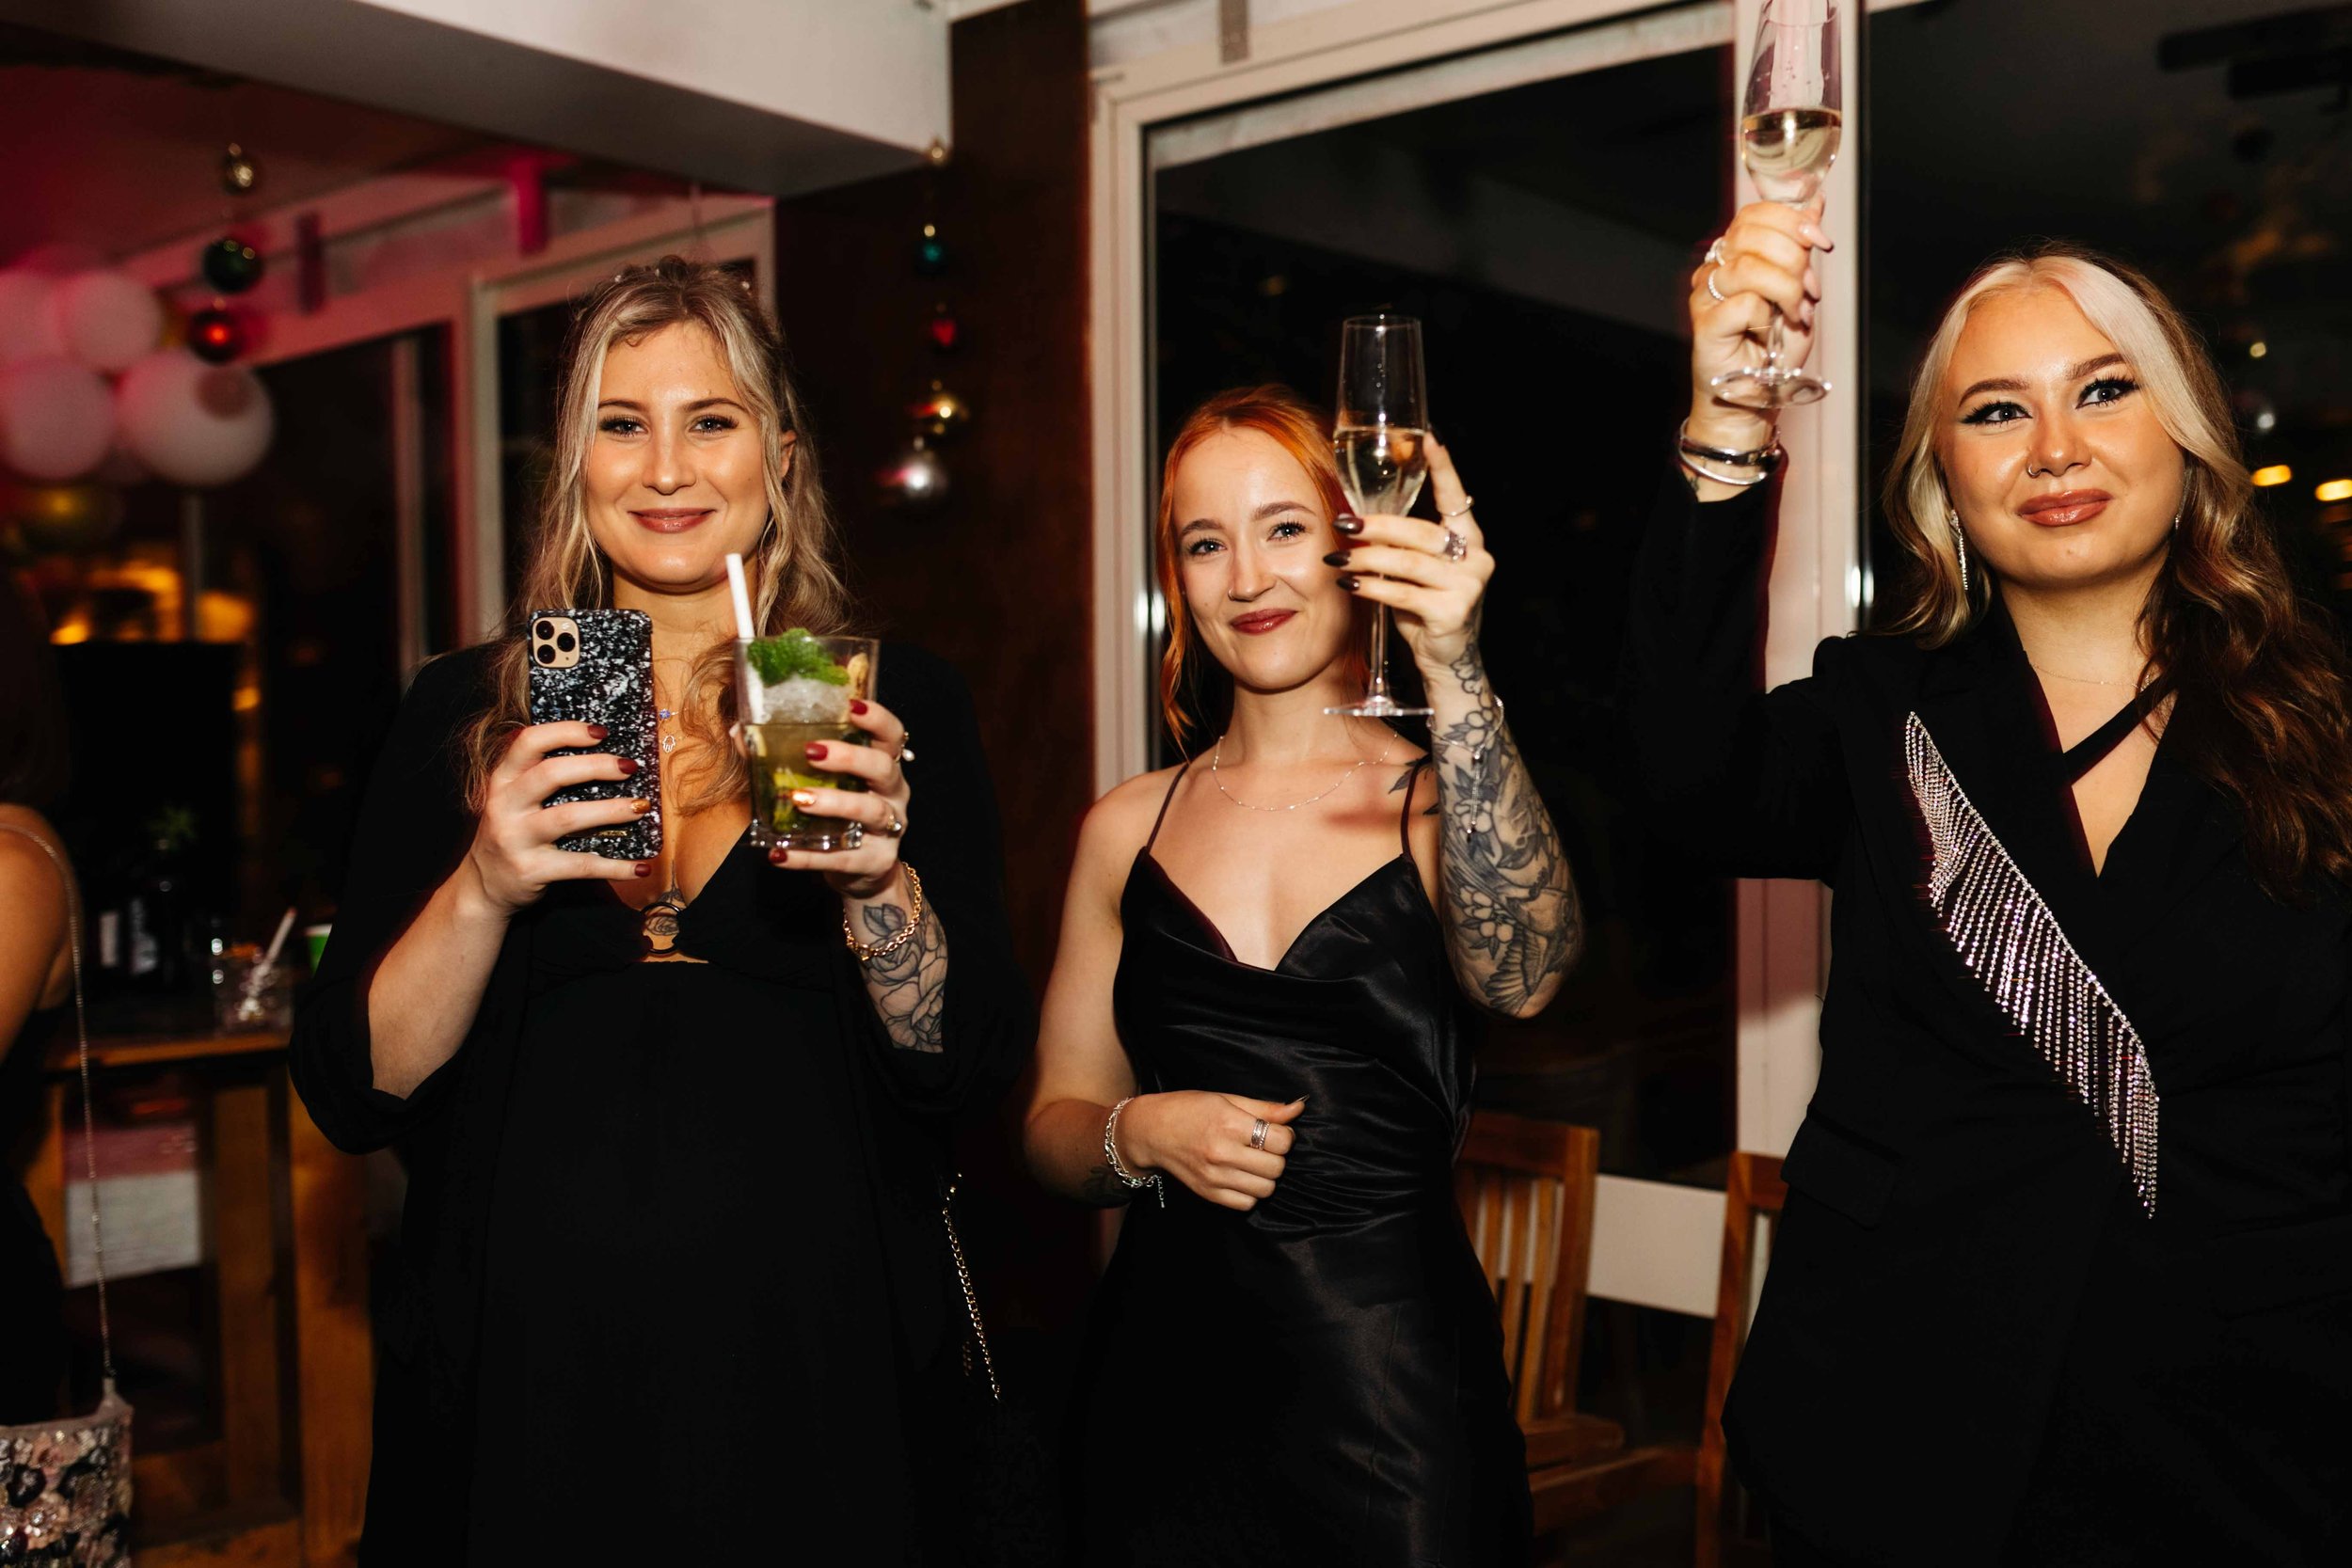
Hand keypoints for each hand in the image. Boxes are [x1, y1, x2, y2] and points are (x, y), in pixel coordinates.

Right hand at [462, 722, 651, 915]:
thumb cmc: (513, 834)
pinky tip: (641, 867)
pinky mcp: (531, 871)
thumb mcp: (514, 800)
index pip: (529, 742)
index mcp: (502, 780)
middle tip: (630, 767)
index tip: (601, 732)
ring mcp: (516, 839)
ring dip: (611, 811)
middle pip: (551, 774)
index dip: (566, 732)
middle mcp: (504, 805)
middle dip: (596, 766)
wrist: (484, 887)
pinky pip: (581, 866)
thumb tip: (605, 759)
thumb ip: (542, 778)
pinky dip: (615, 866)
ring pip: (568, 818)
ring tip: (641, 807)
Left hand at [768, 697, 911, 901]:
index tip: (851, 707)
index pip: (891, 735)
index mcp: (883, 765)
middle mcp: (893, 793)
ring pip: (871, 811)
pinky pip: (843, 858)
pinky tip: (780, 854)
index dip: (877, 719)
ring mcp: (890, 829)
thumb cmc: (837, 814)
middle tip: (812, 752)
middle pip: (883, 768)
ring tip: (798, 799)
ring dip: (834, 802)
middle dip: (849, 757)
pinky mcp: (876, 861)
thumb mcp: (819, 782)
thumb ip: (785, 758)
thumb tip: (739, 733)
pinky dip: (809, 857)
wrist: (859, 870)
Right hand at [1120, 1091, 1304, 1211]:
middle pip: (1277, 1167)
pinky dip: (1250, 1193)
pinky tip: (1242, 1177)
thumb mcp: (1227, 1100)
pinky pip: (1247, 1204)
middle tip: (1263, 1147)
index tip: (1275, 1132)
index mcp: (1229, 1124)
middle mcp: (1222, 1153)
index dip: (1285, 1136)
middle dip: (1277, 1156)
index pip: (1282, 1141)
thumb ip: (1264, 1109)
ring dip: (1266, 1176)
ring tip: (1253, 1163)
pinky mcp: (1208, 1194)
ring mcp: (1214, 1177)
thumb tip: (1298, 1109)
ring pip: (1266, 1189)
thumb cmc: (1189, 1109)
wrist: (1151, 1132)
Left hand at [1331, 434, 1491, 676]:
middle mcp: (1476, 558)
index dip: (1444, 469)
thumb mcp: (1416, 570)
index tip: (1429, 439)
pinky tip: (1351, 583)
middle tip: (1345, 522)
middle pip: (1420, 532)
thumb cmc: (1425, 607)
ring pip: (1408, 562)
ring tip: (1337, 558)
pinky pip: (1403, 593)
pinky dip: (1372, 587)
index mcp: (1470, 539)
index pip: (1456, 498)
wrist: (1444, 658)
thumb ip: (1402, 545)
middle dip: (1378, 525)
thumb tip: (1357, 519)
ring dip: (1367, 558)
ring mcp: (1469, 585)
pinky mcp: (1454, 612)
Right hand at [1687, 197, 1831, 449]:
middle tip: (1808, 289)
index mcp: (1735, 255)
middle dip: (1794, 258)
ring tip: (1796, 312)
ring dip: (1786, 289)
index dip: (1792, 220)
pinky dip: (1767, 316)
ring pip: (1749, 267)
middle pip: (1751, 234)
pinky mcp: (1705, 326)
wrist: (1754, 399)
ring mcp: (1705, 297)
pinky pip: (1744, 304)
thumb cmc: (1772, 350)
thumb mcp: (1798, 290)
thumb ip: (1801, 248)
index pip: (1755, 215)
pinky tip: (1773, 331)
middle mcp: (1714, 270)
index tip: (1820, 242)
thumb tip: (1814, 203)